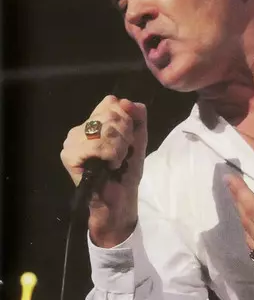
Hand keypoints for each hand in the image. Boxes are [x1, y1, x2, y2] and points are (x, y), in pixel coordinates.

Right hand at [61, 95, 147, 246]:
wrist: (120, 198)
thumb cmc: (127, 170)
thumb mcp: (139, 138)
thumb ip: (138, 116)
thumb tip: (128, 101)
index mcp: (94, 122)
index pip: (111, 102)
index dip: (127, 120)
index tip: (128, 140)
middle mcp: (80, 128)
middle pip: (111, 114)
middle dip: (125, 136)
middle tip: (121, 155)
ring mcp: (71, 141)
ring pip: (105, 129)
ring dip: (119, 149)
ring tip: (115, 162)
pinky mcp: (69, 155)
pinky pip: (98, 145)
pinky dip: (111, 156)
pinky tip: (108, 166)